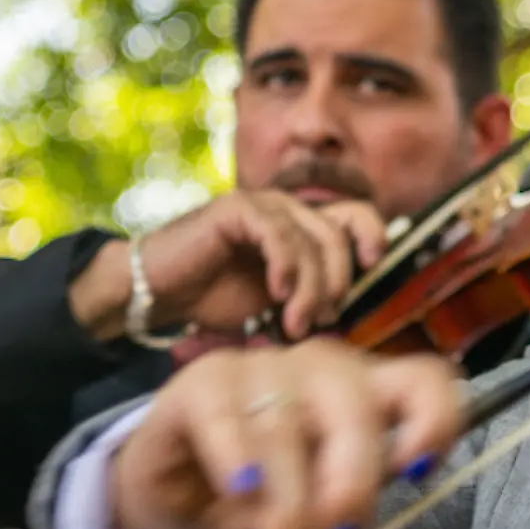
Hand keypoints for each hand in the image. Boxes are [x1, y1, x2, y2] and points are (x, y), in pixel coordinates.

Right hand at [68, 192, 387, 342]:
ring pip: (310, 238)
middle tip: (321, 320)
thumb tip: (346, 315)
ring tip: (295, 323)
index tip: (372, 267)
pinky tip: (278, 293)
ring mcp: (261, 205)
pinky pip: (277, 232)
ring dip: (310, 286)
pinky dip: (285, 265)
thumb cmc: (215, 300)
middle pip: (339, 232)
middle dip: (337, 281)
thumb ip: (311, 299)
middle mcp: (287, 210)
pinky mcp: (235, 209)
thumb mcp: (276, 304)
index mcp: (302, 226)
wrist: (156, 293)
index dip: (373, 234)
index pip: (356, 215)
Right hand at [110, 341, 464, 528]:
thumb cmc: (265, 494)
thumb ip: (337, 509)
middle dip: (349, 485)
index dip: (433, 419)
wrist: (177, 485)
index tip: (418, 472)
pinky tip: (242, 488)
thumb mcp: (313, 508)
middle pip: (356, 410)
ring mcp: (262, 367)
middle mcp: (323, 369)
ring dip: (289, 499)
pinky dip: (236, 453)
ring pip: (288, 423)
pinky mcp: (203, 380)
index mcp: (367, 393)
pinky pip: (225, 413)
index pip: (423, 380)